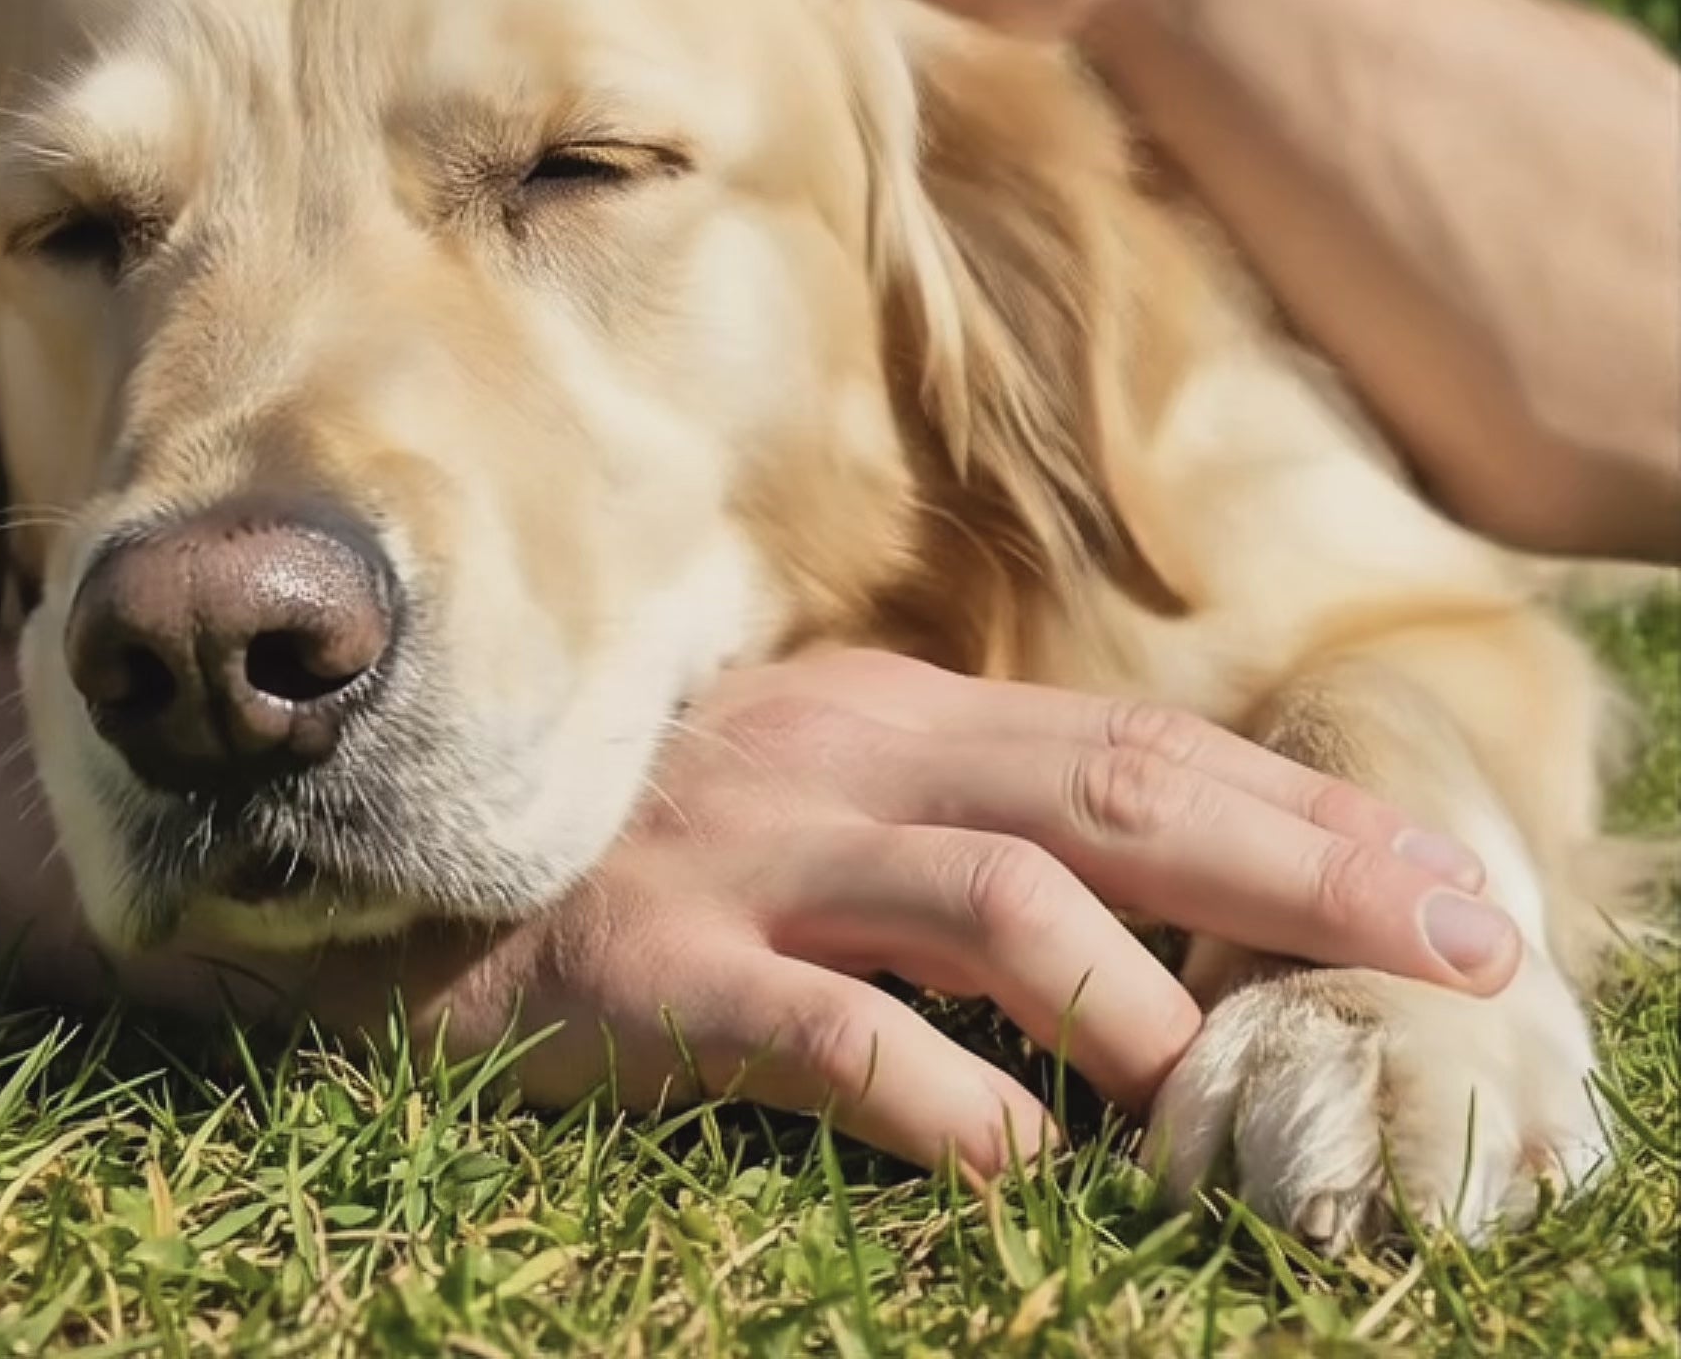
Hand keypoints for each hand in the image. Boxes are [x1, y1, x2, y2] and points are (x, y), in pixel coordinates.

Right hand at [270, 648, 1514, 1181]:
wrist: (412, 874)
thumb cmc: (654, 861)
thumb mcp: (827, 813)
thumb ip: (974, 845)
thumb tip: (1180, 931)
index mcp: (890, 719)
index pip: (1137, 748)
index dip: (1307, 814)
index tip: (1458, 885)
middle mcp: (834, 760)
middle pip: (1105, 791)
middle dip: (1300, 865)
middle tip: (1461, 946)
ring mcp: (741, 856)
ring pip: (977, 892)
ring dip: (1121, 988)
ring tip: (1204, 1086)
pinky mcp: (649, 967)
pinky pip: (811, 1025)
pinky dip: (926, 1088)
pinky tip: (1006, 1155)